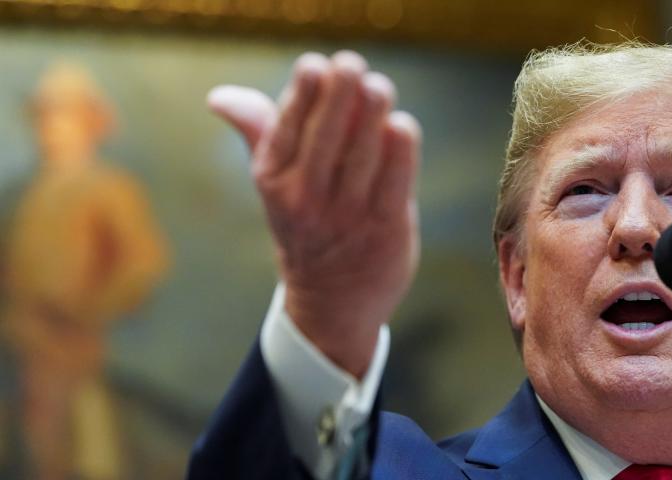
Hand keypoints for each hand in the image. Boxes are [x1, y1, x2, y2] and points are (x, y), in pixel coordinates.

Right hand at [207, 51, 420, 378]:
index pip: (286, 124)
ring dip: (373, 110)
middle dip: (340, 89)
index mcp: (274, 179)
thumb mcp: (273, 184)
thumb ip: (257, 132)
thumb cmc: (305, 226)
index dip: (304, 89)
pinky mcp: (387, 228)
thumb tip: (219, 97)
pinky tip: (401, 126)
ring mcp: (348, 214)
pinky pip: (396, 179)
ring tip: (378, 86)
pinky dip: (401, 147)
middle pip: (327, 132)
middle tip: (351, 63)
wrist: (330, 304)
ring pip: (364, 150)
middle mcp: (307, 197)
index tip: (316, 65)